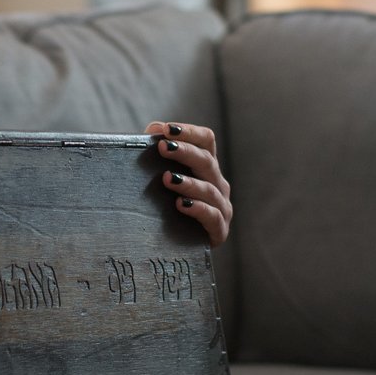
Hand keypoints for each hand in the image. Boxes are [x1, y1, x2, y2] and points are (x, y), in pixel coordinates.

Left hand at [146, 120, 230, 245]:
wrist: (176, 246)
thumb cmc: (166, 204)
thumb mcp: (160, 175)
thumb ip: (158, 151)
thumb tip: (154, 128)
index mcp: (206, 165)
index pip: (206, 140)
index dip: (189, 132)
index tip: (167, 129)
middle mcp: (217, 183)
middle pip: (207, 161)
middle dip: (185, 152)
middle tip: (163, 148)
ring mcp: (221, 206)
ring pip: (209, 189)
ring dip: (188, 182)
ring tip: (167, 178)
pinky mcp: (219, 230)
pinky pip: (212, 217)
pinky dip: (198, 208)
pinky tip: (181, 204)